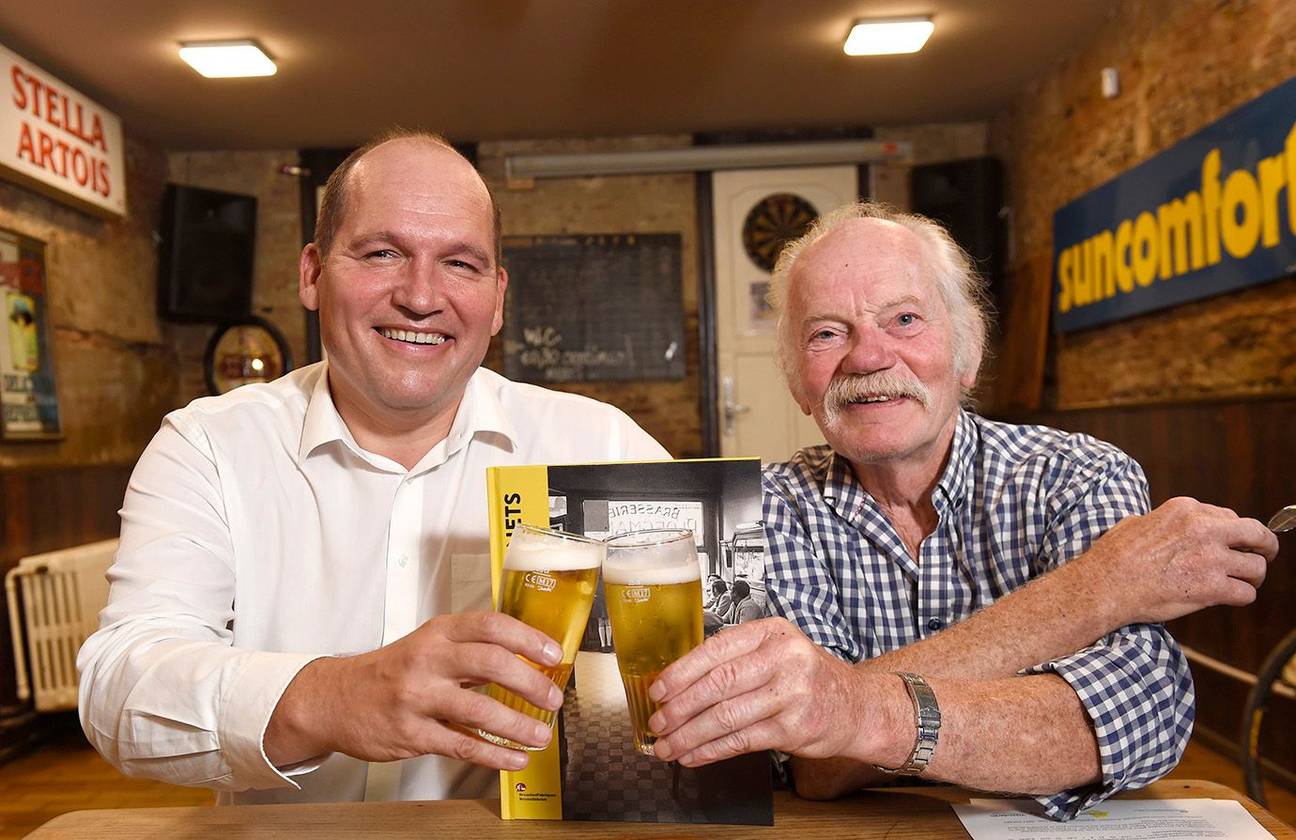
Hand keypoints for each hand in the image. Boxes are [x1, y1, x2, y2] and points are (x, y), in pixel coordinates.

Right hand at [265, 612, 564, 770]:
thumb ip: (471, 652)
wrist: (334, 699)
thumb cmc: (390, 672)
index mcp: (438, 634)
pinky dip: (494, 754)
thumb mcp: (427, 647)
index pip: (491, 626)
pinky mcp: (411, 734)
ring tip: (542, 735)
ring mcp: (418, 698)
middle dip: (531, 682)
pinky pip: (461, 744)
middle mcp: (428, 661)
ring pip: (479, 709)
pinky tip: (515, 758)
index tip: (554, 654)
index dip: (528, 638)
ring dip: (518, 725)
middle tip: (553, 698)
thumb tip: (527, 662)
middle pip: (491, 663)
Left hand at [646, 617, 871, 766]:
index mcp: (771, 633)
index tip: (659, 689)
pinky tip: (695, 755)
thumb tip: (679, 681)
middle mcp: (783, 658)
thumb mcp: (777, 651)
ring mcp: (791, 693)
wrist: (856, 705)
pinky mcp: (794, 728)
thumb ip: (736, 658)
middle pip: (718, 683)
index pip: (715, 650)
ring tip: (669, 745)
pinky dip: (712, 750)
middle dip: (680, 707)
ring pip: (726, 716)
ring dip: (690, 735)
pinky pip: (742, 740)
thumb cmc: (808, 677)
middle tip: (658, 721)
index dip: (681, 672)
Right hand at [1079, 496, 1278, 624]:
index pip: (1228, 517)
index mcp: (1185, 510)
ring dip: (1252, 576)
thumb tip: (1172, 529)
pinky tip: (1230, 597)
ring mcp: (1210, 559)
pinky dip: (1242, 597)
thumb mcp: (1137, 522)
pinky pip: (1246, 593)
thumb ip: (1164, 522)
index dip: (1233, 533)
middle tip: (1265, 554)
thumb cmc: (1114, 557)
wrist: (1105, 585)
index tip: (1233, 542)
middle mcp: (1203, 529)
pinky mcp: (1212, 588)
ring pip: (1256, 567)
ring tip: (1243, 582)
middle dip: (1266, 545)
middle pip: (1256, 533)